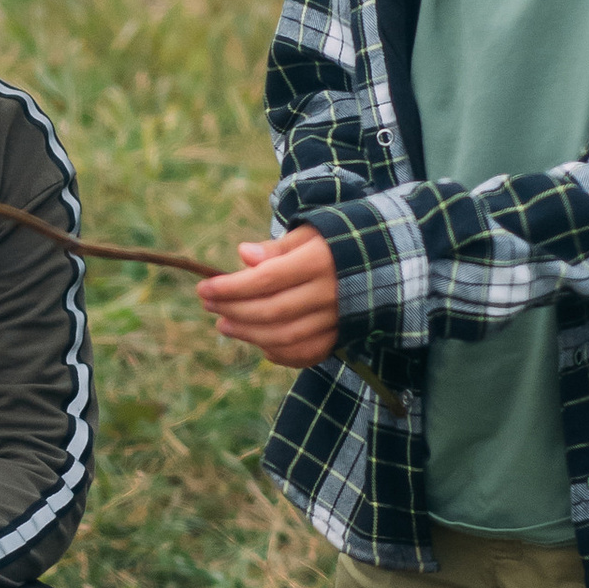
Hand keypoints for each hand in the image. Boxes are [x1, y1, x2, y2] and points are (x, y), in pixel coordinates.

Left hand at [197, 226, 341, 370]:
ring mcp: (337, 319)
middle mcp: (330, 293)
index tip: (204, 288)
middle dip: (233, 310)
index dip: (231, 287)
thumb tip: (243, 255)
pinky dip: (280, 354)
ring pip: (285, 336)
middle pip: (272, 311)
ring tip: (223, 325)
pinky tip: (259, 344)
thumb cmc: (335, 242)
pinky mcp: (342, 336)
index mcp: (320, 261)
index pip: (266, 279)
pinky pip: (306, 354)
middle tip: (208, 305)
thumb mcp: (309, 233)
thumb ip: (276, 247)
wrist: (384, 261)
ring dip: (249, 334)